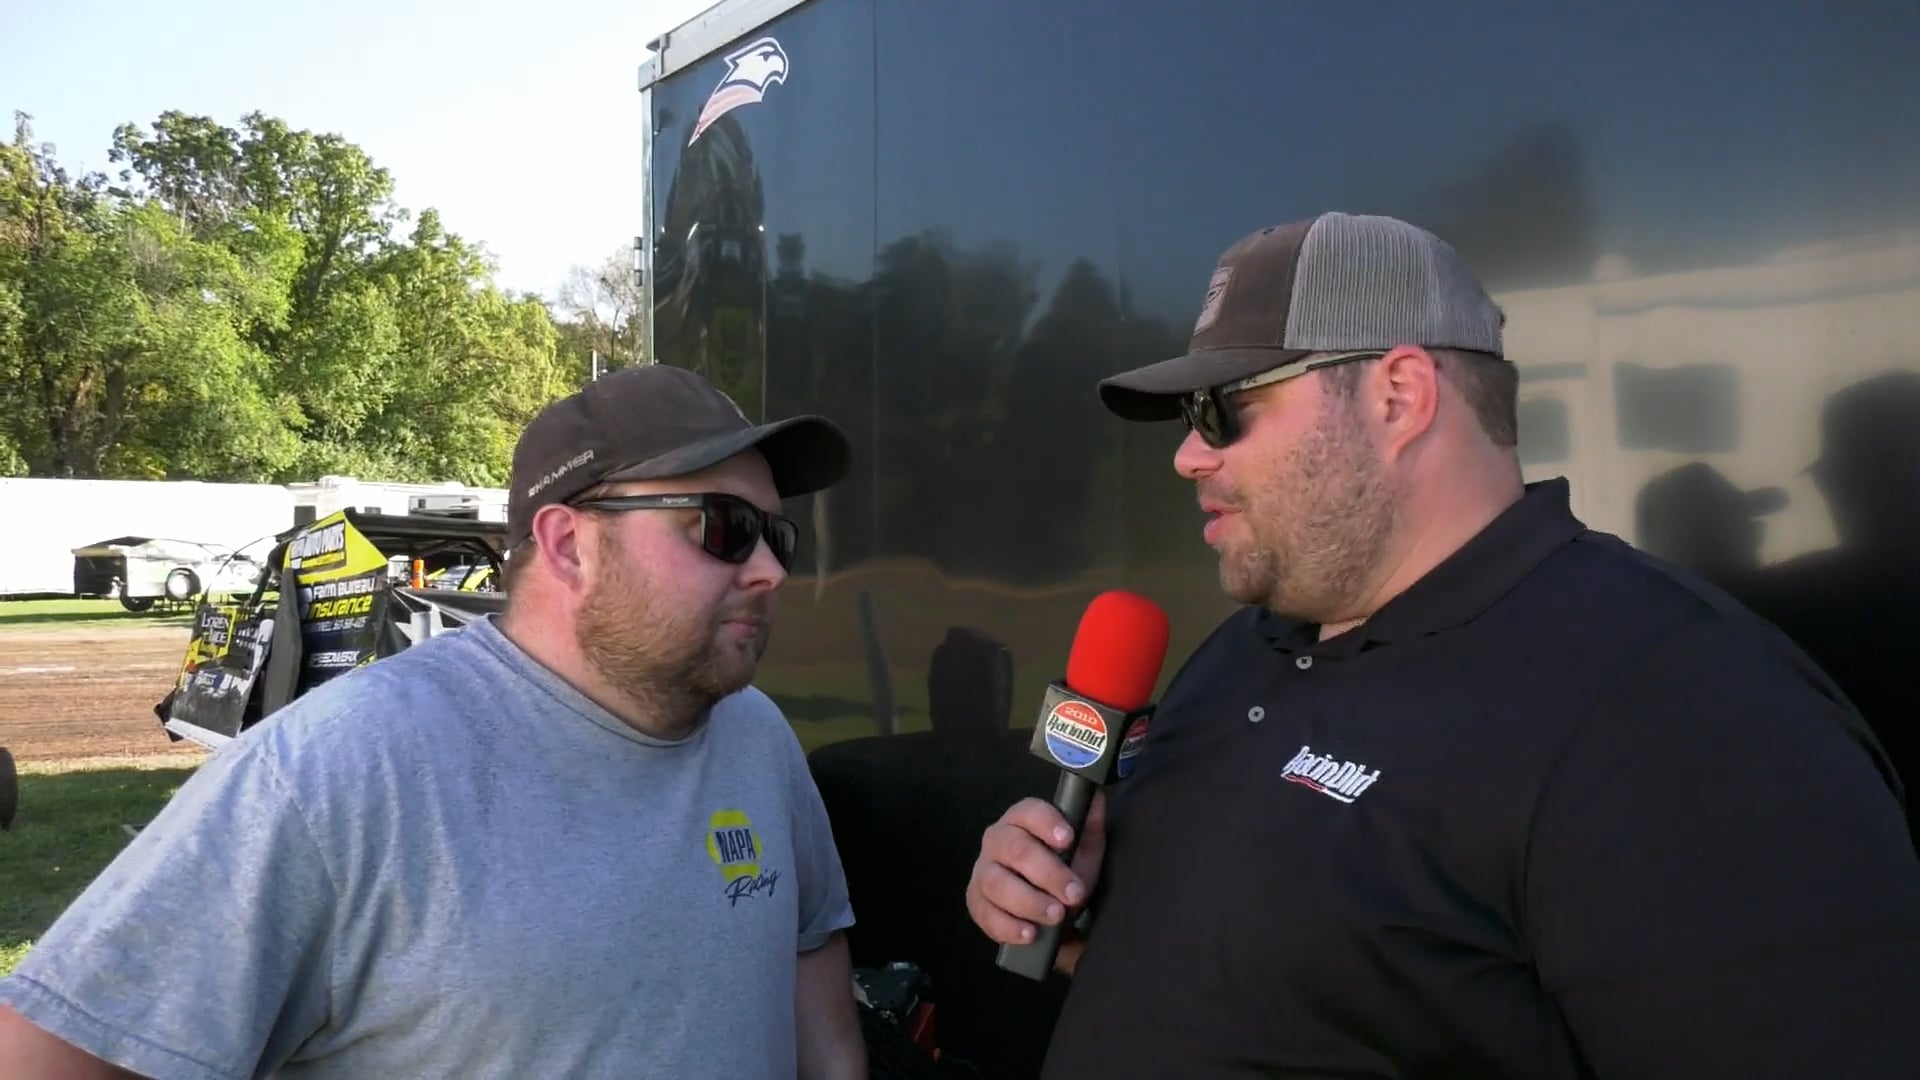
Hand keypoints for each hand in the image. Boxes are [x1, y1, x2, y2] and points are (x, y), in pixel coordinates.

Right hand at [965, 790, 1107, 973]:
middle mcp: (997, 840)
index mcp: (1021, 819)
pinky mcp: (976, 902)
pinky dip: (1009, 926)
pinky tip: (1030, 933)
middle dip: (1048, 873)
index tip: (1068, 839)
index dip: (1047, 823)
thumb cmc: (1064, 868)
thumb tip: (1095, 795)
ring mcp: (982, 871)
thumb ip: (1088, 822)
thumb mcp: (1083, 847)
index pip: (1030, 812)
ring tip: (1056, 915)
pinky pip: (986, 914)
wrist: (1050, 905)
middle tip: (1074, 893)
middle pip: (1015, 849)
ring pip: (998, 883)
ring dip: (1029, 901)